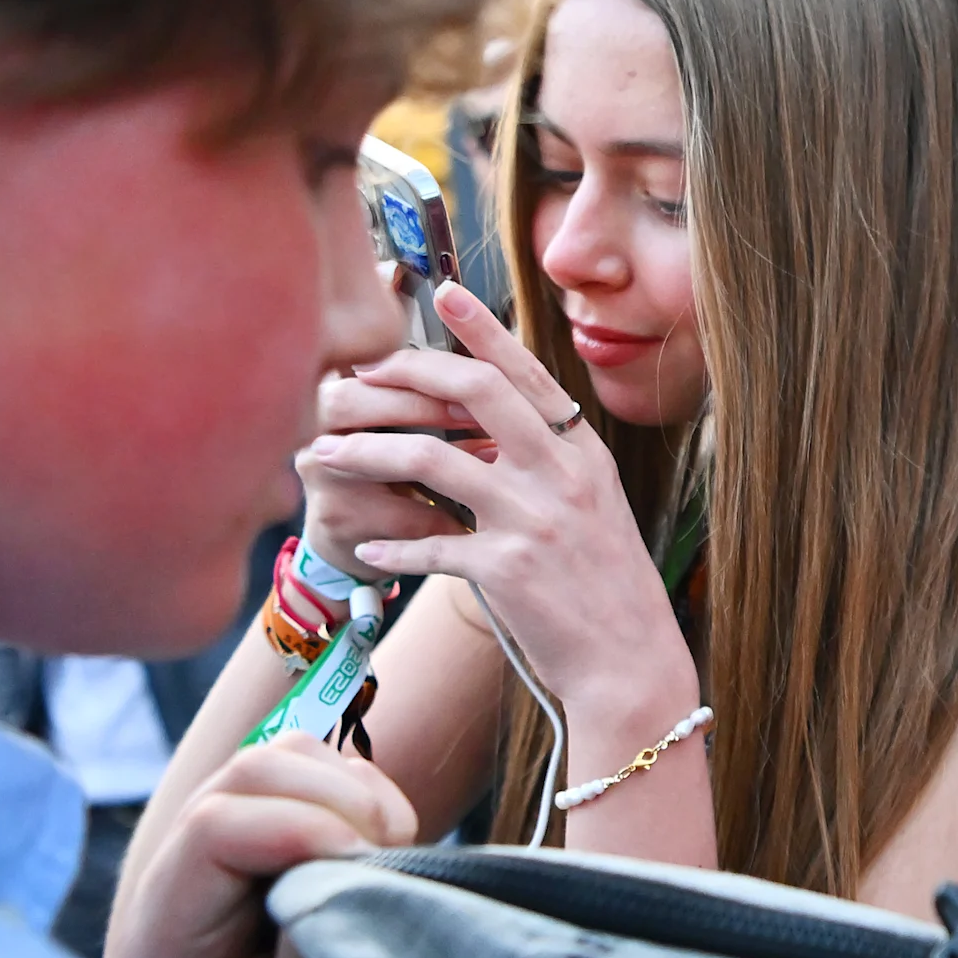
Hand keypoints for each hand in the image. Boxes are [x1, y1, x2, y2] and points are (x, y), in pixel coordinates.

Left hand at [103, 736, 416, 957]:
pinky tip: (384, 850)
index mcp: (160, 937)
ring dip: (355, 791)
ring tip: (388, 856)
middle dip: (336, 801)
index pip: (213, 828)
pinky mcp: (266, 833)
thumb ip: (315, 955)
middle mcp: (178, 875)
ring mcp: (219, 846)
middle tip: (387, 863)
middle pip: (248, 773)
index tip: (363, 873)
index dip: (300, 829)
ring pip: (284, 756)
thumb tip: (361, 876)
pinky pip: (319, 769)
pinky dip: (366, 793)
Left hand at [301, 283, 694, 728]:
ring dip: (367, 453)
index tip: (444, 293)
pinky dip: (391, 544)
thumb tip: (491, 432)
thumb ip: (548, 466)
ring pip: (431, 461)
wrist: (632, 663)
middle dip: (405, 374)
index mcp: (584, 456)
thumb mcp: (593, 511)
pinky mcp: (505, 570)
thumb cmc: (607, 589)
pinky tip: (369, 546)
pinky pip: (429, 545)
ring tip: (324, 454)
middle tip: (357, 373)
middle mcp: (562, 477)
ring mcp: (533, 521)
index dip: (483, 330)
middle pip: (475, 394)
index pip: (527, 375)